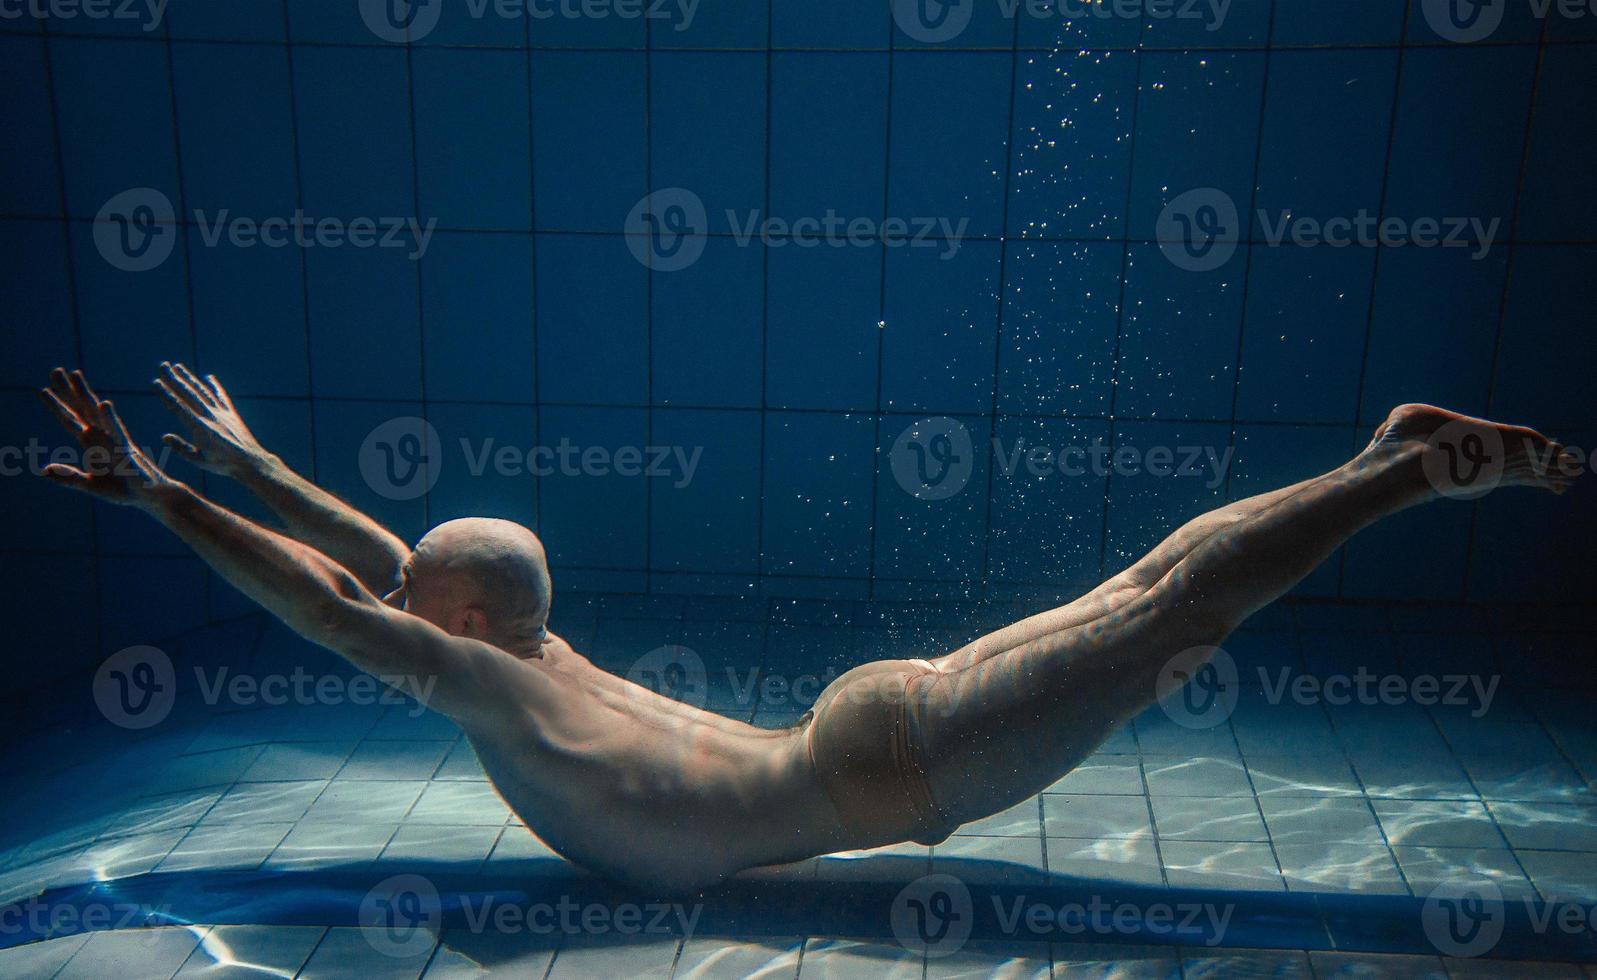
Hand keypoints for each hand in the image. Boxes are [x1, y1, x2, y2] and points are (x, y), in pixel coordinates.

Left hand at [38, 367, 181, 508]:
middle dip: (68, 390)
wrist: (152, 496)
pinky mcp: (127, 451)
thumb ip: (69, 477)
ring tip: (75, 375)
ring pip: (96, 414)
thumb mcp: (92, 485)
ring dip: (85, 395)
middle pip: (81, 409)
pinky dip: (110, 419)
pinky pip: (116, 433)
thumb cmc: (125, 488)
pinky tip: (104, 405)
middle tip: (55, 370)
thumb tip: (43, 470)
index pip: (71, 420)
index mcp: (92, 444)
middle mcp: (103, 437)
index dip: (58, 405)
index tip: (43, 389)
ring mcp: (114, 441)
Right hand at [155, 362, 268, 477]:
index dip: (166, 394)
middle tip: (162, 366)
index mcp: (200, 428)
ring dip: (190, 378)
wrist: (251, 461)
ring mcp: (222, 413)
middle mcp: (211, 416)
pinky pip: (221, 396)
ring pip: (203, 391)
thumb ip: (181, 448)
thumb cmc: (223, 464)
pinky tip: (208, 377)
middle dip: (174, 379)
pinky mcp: (231, 414)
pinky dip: (214, 386)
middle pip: (189, 393)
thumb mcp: (198, 461)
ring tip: (178, 366)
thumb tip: (164, 436)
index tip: (155, 382)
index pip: (179, 407)